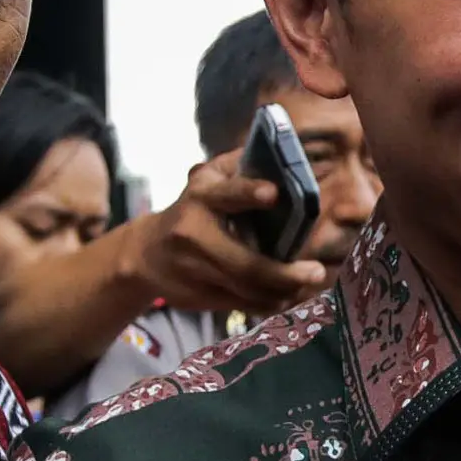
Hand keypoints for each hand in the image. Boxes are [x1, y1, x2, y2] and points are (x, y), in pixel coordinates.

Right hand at [133, 153, 328, 316]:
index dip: (249, 193)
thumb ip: (239, 168)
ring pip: (246, 288)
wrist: (145, 254)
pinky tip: (285, 297)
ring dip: (282, 290)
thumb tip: (283, 156)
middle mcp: (195, 234)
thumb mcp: (207, 181)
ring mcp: (195, 270)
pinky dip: (268, 302)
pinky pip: (241, 304)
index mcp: (201, 197)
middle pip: (245, 262)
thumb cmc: (191, 210)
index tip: (274, 193)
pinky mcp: (197, 296)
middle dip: (284, 272)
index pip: (226, 194)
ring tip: (307, 284)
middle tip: (316, 271)